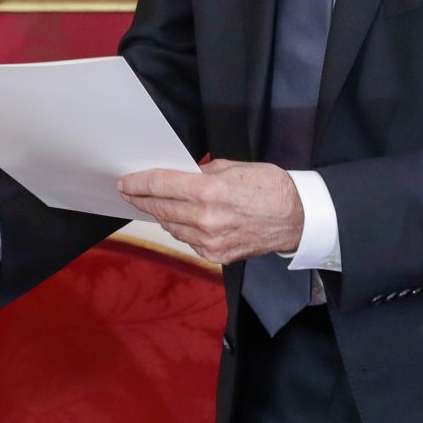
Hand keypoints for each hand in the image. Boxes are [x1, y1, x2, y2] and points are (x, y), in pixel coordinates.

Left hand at [118, 160, 304, 264]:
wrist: (298, 218)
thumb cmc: (269, 186)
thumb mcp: (232, 167)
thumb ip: (200, 173)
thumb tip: (178, 176)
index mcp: (208, 191)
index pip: (160, 185)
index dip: (137, 183)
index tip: (124, 182)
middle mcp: (205, 218)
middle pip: (160, 207)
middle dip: (142, 199)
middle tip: (129, 192)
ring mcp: (210, 241)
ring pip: (171, 226)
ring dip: (160, 214)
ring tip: (152, 204)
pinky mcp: (216, 255)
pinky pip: (187, 240)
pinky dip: (180, 228)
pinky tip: (180, 219)